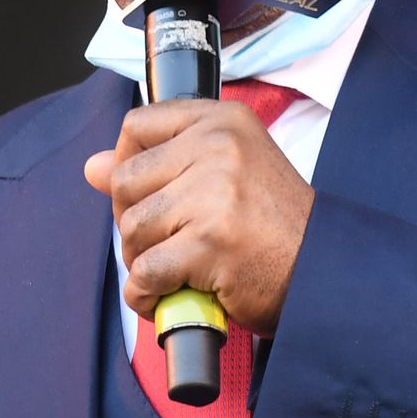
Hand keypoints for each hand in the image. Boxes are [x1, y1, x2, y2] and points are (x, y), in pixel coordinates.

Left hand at [83, 99, 313, 334]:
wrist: (325, 272)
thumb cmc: (275, 226)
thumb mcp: (225, 174)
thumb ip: (159, 164)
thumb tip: (91, 167)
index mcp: (224, 121)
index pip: (138, 125)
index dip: (126, 162)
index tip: (145, 193)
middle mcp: (219, 147)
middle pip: (124, 180)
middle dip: (131, 221)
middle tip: (162, 243)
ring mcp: (214, 194)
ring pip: (132, 228)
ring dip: (142, 261)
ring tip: (174, 270)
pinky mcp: (209, 243)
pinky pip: (145, 272)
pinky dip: (147, 295)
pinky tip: (169, 296)